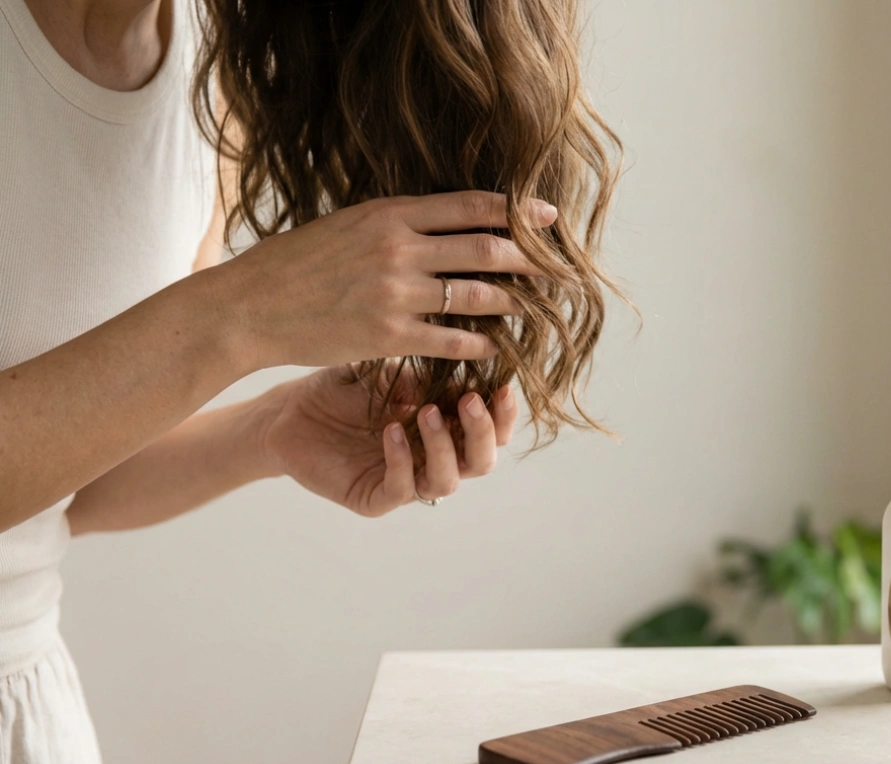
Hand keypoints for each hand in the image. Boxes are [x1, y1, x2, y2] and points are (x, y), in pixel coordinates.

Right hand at [209, 191, 556, 371]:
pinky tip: (493, 346)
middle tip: (559, 267)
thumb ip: (396, 223)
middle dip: (530, 258)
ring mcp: (396, 293)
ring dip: (511, 303)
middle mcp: (398, 248)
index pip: (471, 206)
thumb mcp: (347, 224)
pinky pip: (452, 340)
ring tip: (532, 308)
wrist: (249, 307)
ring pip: (476, 296)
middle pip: (485, 248)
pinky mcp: (389, 336)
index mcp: (390, 213)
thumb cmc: (295, 263)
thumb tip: (444, 221)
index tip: (549, 216)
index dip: (518, 211)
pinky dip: (479, 343)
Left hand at [259, 367, 518, 514]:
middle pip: (482, 460)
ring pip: (448, 481)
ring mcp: (407, 480)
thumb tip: (461, 364)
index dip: (503, 413)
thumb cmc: (339, 390)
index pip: (492, 429)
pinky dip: (402, 460)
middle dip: (482, 432)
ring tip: (426, 413)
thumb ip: (423, 372)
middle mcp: (433, 457)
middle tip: (470, 401)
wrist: (287, 414)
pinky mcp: (375, 498)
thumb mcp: (385, 371)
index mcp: (446, 427)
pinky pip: (401, 488)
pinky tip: (390, 431)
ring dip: (444, 446)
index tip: (502, 387)